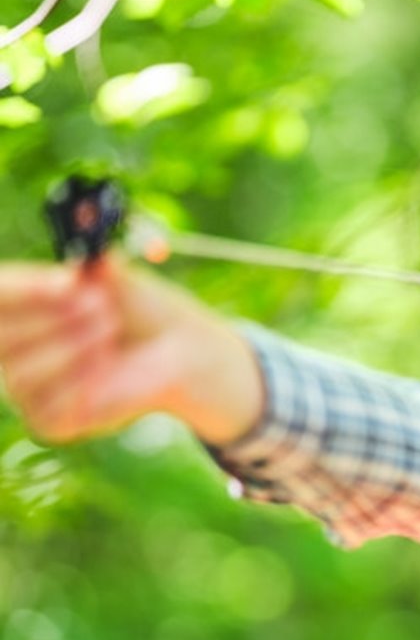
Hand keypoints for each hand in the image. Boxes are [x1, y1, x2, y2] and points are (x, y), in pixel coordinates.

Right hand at [0, 255, 263, 444]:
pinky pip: (49, 404)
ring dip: (72, 347)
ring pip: (20, 373)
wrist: (182, 350)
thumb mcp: (118, 279)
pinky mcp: (50, 420)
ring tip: (109, 329)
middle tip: (102, 307)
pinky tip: (108, 367)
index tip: (69, 281)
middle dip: (55, 317)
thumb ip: (93, 260)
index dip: (23, 289)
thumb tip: (85, 218)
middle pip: (0, 336)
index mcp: (17, 304)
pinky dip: (84, 383)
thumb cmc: (142, 308)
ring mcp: (27, 388)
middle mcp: (11, 346)